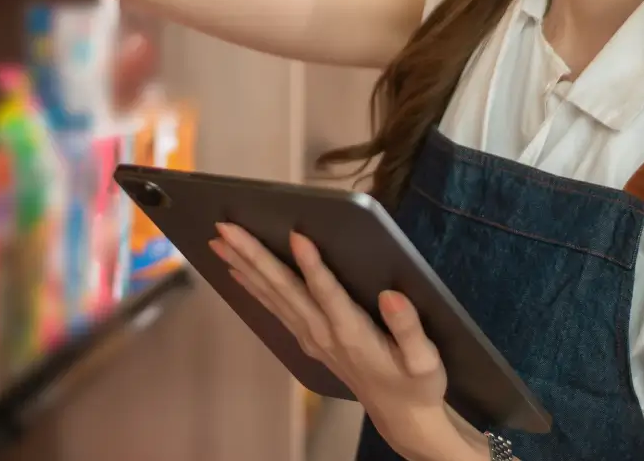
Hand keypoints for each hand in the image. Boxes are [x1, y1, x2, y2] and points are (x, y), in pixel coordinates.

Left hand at [211, 225, 487, 460]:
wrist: (399, 415)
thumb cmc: (416, 383)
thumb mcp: (425, 361)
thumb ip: (408, 328)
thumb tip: (392, 295)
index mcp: (353, 333)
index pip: (328, 293)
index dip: (312, 265)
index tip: (295, 234)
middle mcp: (324, 333)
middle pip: (284, 289)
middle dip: (254, 256)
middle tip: (225, 228)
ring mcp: (312, 337)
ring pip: (273, 296)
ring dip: (245, 266)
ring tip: (219, 241)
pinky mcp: (308, 339)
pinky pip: (274, 308)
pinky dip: (253, 287)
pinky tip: (237, 271)